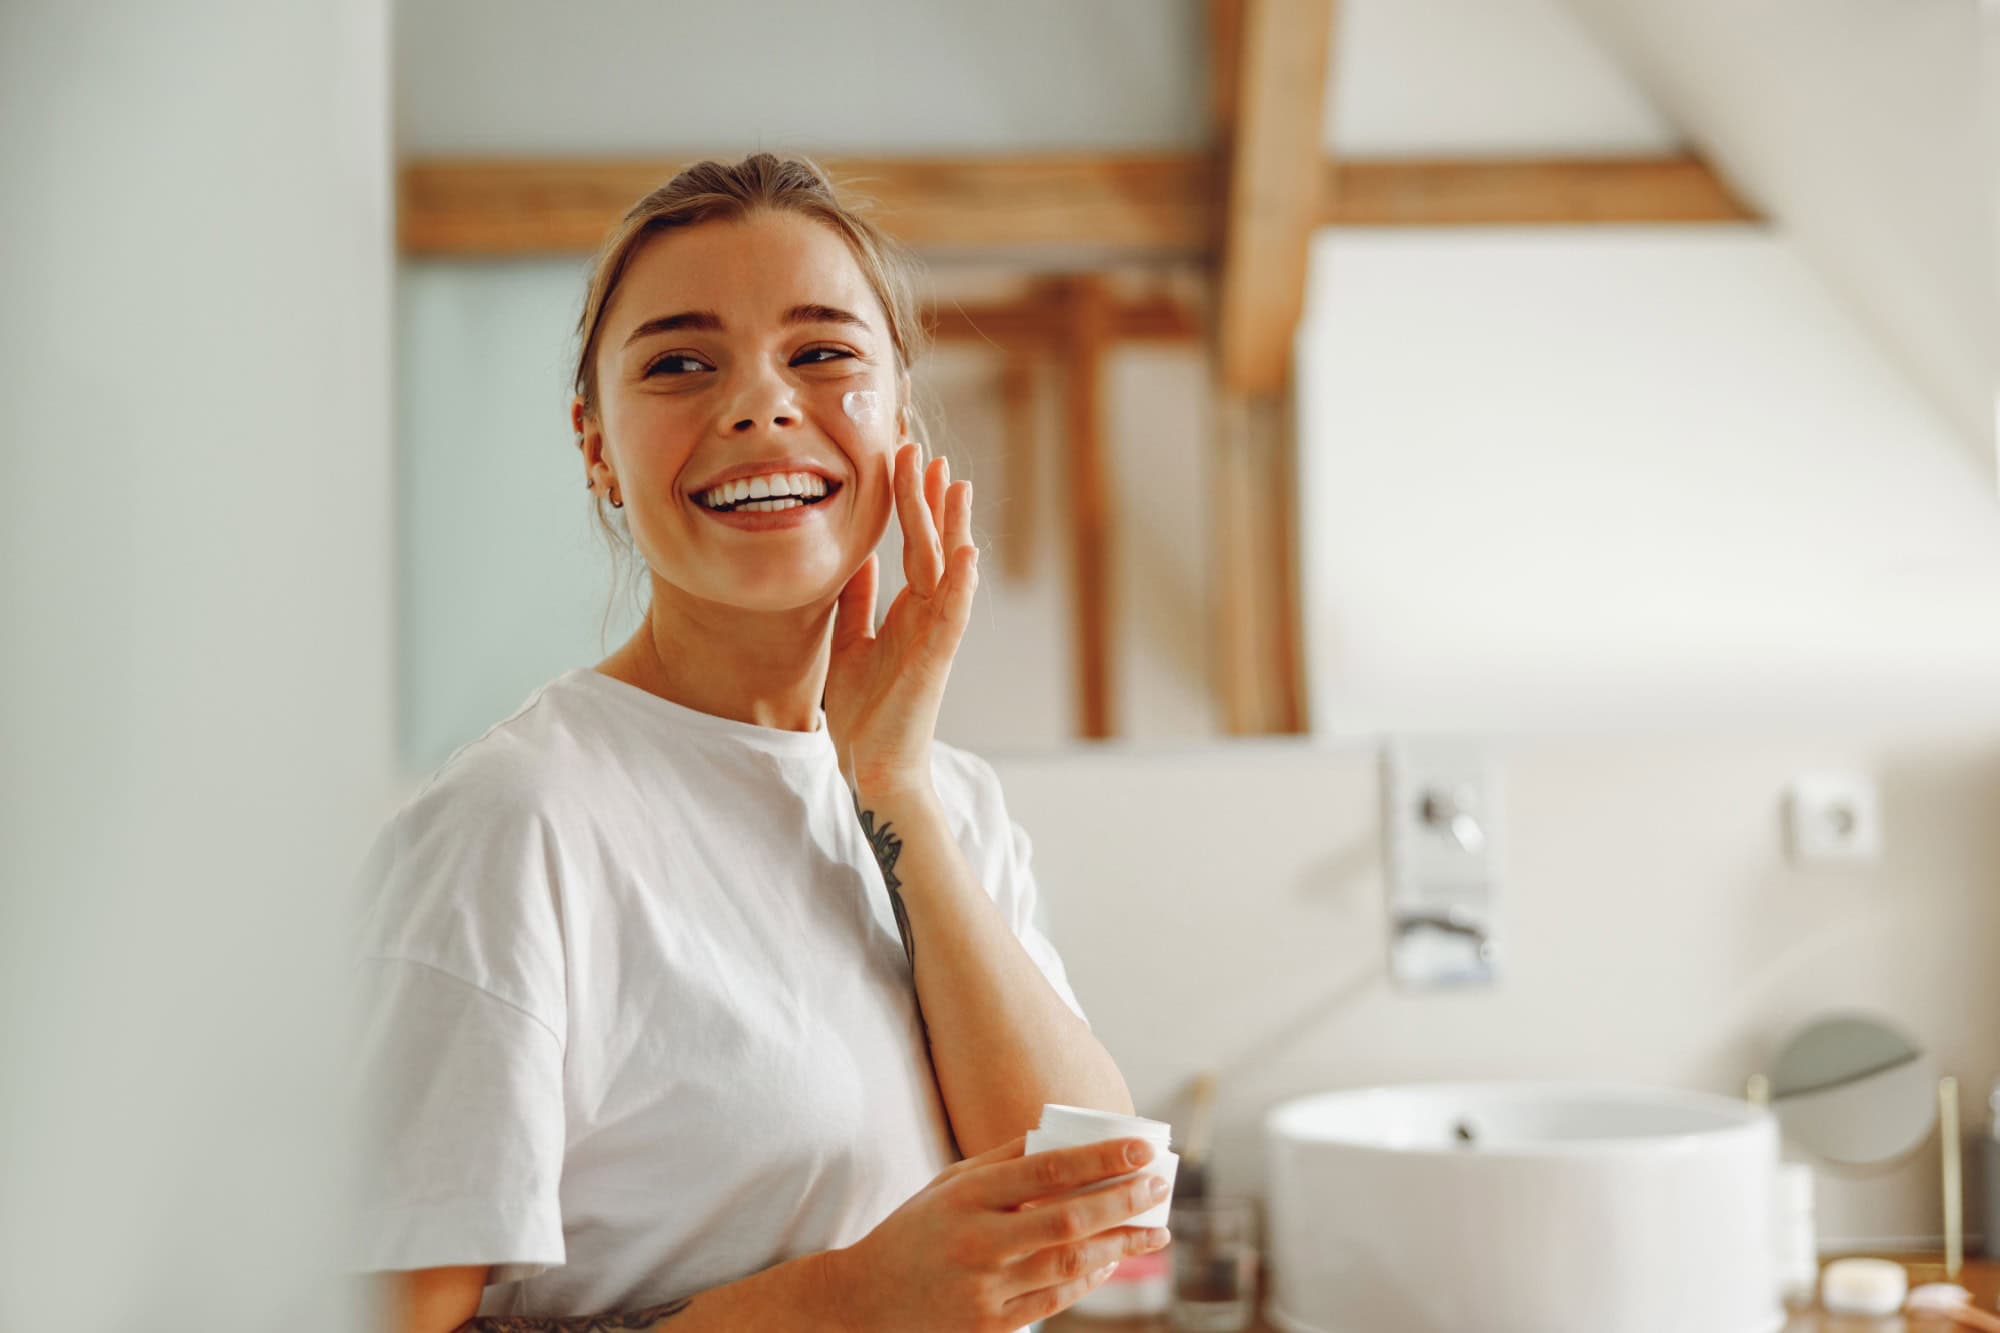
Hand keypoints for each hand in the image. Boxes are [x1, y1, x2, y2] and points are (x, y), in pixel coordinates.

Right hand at [822, 1133, 1173, 1332]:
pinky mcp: (990, 1326)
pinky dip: (1089, 1280)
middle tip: (1160, 1186)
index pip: (1049, 1170)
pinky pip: (1055, 1301)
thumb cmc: (915, 1231)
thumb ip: (1002, 1161)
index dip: (1103, 1159)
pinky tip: (1113, 1260)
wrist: (864, 1301)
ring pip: (1070, 1265)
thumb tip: (1061, 1136)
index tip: (1143, 1149)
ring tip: (1155, 1231)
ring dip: (1121, 1246)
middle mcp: (977, 1242)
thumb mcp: (947, 1184)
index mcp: (966, 1196)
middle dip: (1124, 1202)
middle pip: (1068, 1220)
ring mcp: (984, 1289)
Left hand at [824, 441, 977, 797]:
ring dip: (952, 526)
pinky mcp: (937, 660)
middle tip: (927, 452)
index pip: (912, 546)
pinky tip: (967, 552)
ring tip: (957, 485)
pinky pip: (953, 615)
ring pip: (947, 569)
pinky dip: (961, 583)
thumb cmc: (865, 711)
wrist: (870, 766)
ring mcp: (935, 635)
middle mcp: (926, 616)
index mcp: (907, 611)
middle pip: (931, 546)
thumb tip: (858, 557)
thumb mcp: (849, 641)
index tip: (908, 461)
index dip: (911, 503)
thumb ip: (857, 601)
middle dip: (930, 499)